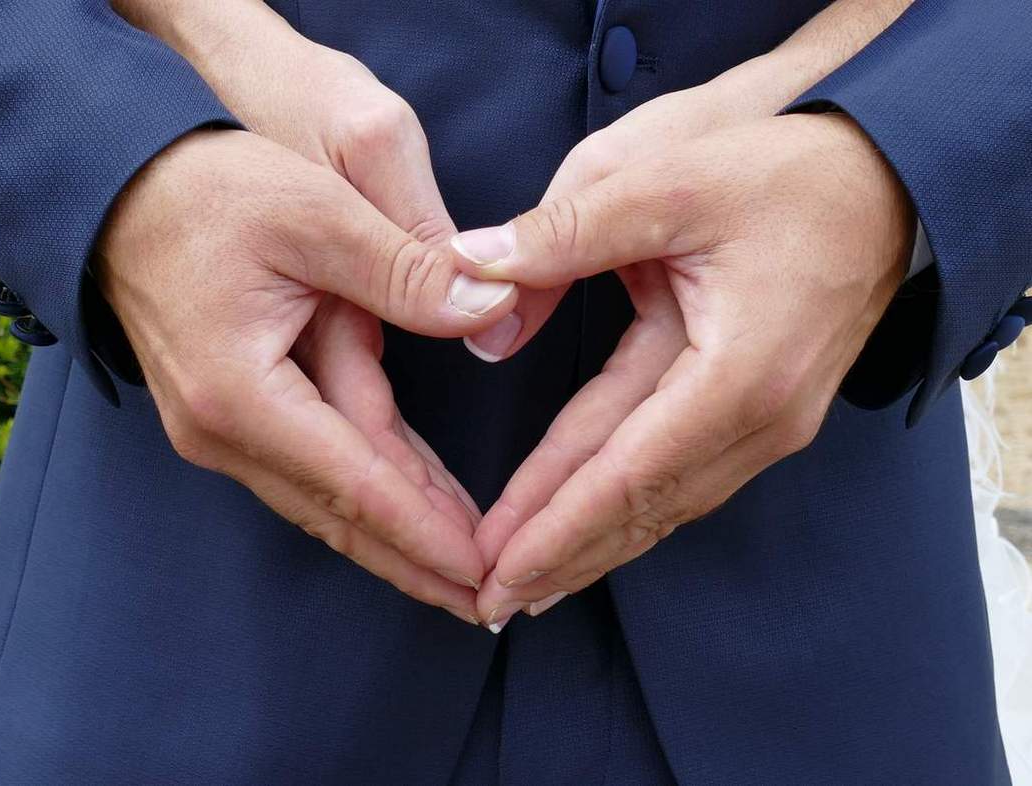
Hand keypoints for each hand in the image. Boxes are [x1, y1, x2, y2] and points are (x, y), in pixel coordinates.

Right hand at [103, 2, 512, 622]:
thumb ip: (406, 268)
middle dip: (418, 559)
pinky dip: (372, 488)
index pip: (356, 484)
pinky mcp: (234, 412)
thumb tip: (491, 306)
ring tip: (463, 567)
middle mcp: (225, 431)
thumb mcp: (315, 212)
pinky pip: (316, 464)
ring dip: (399, 531)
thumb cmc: (206, 193)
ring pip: (331, 498)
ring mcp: (223, 428)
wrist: (116, 188)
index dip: (424, 533)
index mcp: (242, 394)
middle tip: (487, 600)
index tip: (481, 573)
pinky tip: (418, 502)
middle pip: (342, 512)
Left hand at [453, 113, 911, 628]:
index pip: (625, 473)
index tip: (494, 567)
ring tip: (532, 582)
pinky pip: (684, 474)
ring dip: (595, 542)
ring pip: (664, 501)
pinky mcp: (764, 410)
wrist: (889, 176)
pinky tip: (596, 529)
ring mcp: (770, 422)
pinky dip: (631, 507)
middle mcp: (762, 419)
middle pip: (643, 506)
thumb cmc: (785, 172)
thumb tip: (472, 268)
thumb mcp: (667, 180)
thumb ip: (565, 230)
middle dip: (563, 554)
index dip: (554, 524)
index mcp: (737, 373)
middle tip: (493, 600)